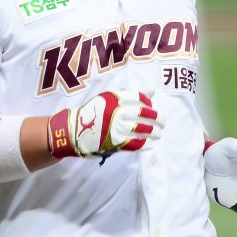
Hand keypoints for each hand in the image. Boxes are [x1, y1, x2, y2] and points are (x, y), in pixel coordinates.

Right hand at [48, 90, 162, 160]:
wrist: (74, 130)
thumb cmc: (93, 113)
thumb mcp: (108, 98)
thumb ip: (130, 95)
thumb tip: (152, 91)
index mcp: (115, 98)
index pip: (140, 98)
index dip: (148, 103)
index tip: (151, 107)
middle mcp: (117, 111)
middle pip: (145, 114)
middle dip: (158, 119)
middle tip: (163, 122)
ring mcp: (117, 127)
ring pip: (144, 129)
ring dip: (154, 132)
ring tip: (158, 134)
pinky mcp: (116, 142)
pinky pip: (136, 143)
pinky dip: (146, 144)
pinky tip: (150, 144)